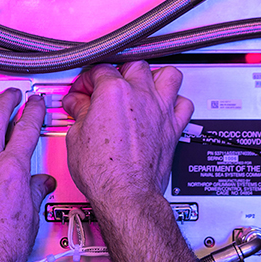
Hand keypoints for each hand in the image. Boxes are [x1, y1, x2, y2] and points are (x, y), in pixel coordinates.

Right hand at [63, 62, 193, 211]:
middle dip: (120, 72)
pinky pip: (184, 104)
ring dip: (155, 77)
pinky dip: (176, 102)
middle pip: (134, 65)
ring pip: (169, 75)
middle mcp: (141, 95)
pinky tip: (164, 108)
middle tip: (108, 86)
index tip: (82, 93)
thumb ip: (79, 113)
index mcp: (114, 91)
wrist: (125, 195)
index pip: (99, 70)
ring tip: (143, 86)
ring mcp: (160, 111)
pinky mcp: (173, 128)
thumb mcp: (76, 136)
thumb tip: (77, 105)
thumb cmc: (103, 172)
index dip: (87, 81)